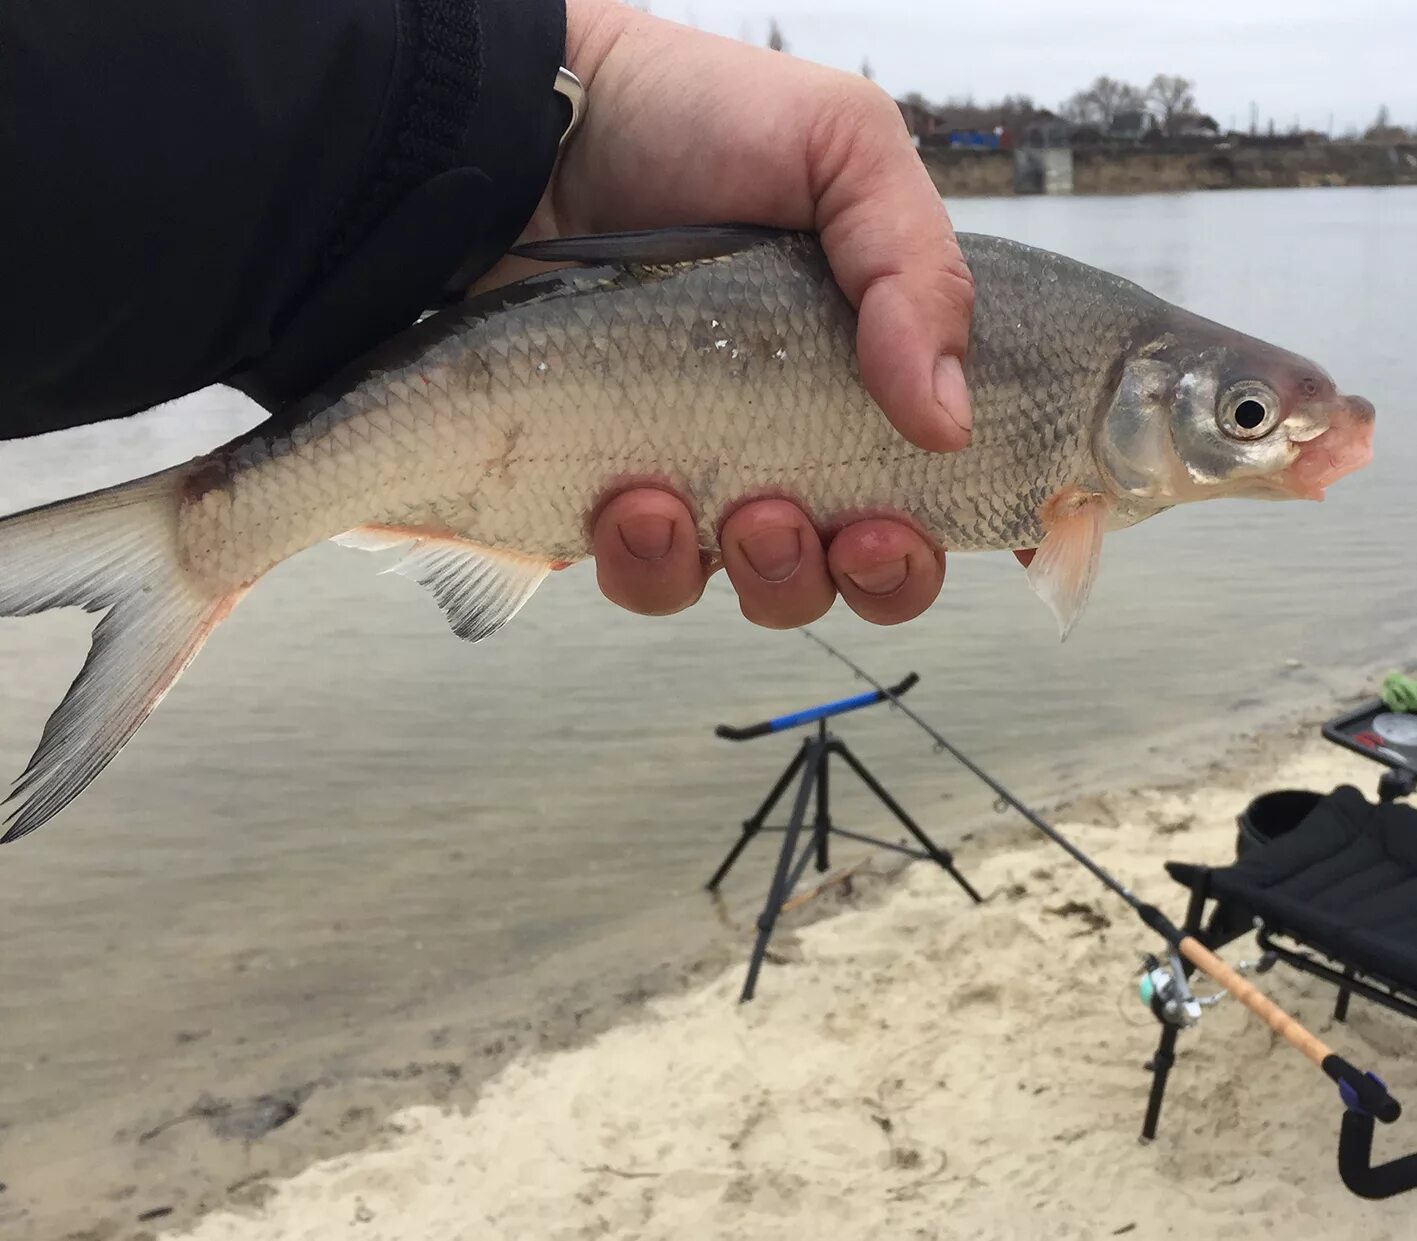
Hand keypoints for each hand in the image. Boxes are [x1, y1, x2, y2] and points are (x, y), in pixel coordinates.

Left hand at [488, 2, 981, 626]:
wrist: (532, 128)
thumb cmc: (694, 120)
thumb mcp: (842, 148)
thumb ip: (916, 267)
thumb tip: (951, 419)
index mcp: (878, 366)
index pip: (958, 479)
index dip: (989, 527)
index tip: (994, 534)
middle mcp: (803, 436)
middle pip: (874, 568)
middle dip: (880, 574)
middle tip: (857, 529)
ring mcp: (709, 474)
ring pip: (770, 587)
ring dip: (774, 573)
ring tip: (739, 508)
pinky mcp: (613, 497)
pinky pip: (650, 581)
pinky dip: (654, 565)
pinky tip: (637, 503)